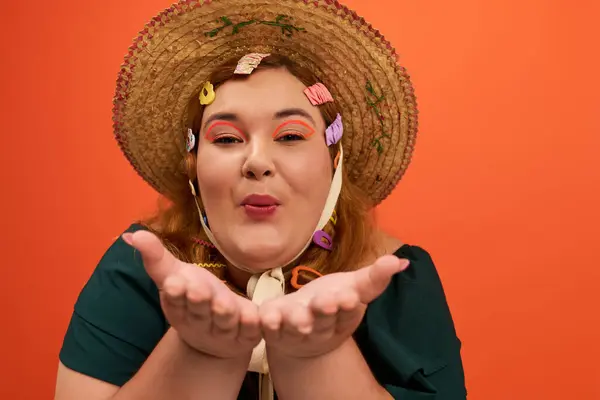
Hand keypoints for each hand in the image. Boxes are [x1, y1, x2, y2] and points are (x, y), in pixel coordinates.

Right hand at [122, 230, 260, 358]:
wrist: (215, 337)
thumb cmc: (193, 297)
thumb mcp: (175, 276)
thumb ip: (156, 258)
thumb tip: (132, 234)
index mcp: (180, 308)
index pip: (176, 301)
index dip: (176, 293)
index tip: (174, 282)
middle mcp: (200, 322)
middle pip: (199, 311)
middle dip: (198, 301)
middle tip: (198, 290)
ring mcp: (224, 330)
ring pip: (225, 322)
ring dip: (224, 313)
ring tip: (224, 303)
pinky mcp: (247, 335)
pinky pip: (252, 331)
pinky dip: (253, 324)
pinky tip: (254, 316)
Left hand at [258, 255, 408, 358]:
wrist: (302, 334)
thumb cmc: (331, 303)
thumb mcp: (354, 288)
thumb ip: (374, 277)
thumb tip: (400, 261)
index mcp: (343, 316)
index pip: (348, 311)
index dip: (347, 305)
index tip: (349, 297)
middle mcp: (321, 327)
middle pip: (324, 320)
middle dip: (324, 311)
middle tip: (325, 303)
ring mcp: (296, 331)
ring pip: (296, 327)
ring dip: (295, 320)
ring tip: (296, 316)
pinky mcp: (274, 330)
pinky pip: (268, 327)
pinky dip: (266, 322)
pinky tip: (265, 315)